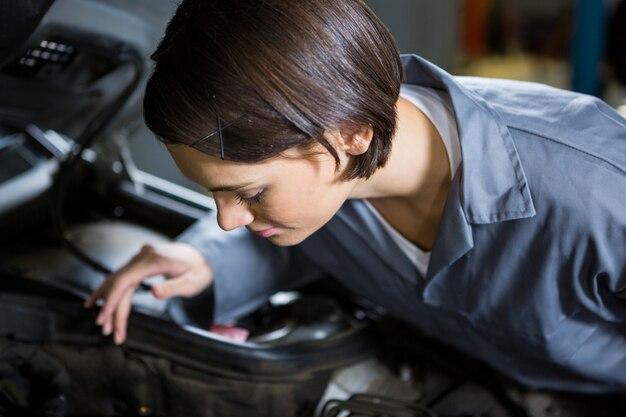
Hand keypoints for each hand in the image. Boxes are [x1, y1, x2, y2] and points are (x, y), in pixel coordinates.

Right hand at [85, 242, 212, 344]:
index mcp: (155, 260)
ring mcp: (140, 257)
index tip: (104, 319)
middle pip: (119, 284)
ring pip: (117, 281)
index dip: (112, 300)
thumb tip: (153, 292)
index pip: (125, 280)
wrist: (203, 255)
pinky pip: (121, 277)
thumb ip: (173, 287)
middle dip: (112, 309)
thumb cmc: (199, 270)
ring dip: (108, 302)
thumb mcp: (192, 282)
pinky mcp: (139, 261)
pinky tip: (97, 300)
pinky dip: (110, 290)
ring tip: (103, 323)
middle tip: (109, 332)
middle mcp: (143, 256)